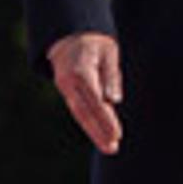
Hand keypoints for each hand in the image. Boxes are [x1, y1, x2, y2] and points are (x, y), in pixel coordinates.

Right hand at [48, 32, 123, 154]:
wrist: (69, 35)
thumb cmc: (95, 41)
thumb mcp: (108, 51)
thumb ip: (111, 75)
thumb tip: (114, 101)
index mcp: (80, 71)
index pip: (95, 100)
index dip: (106, 119)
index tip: (117, 134)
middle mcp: (68, 82)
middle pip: (85, 112)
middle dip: (99, 132)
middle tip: (112, 148)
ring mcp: (65, 88)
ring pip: (80, 114)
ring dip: (94, 132)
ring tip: (108, 147)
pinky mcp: (66, 92)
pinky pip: (78, 110)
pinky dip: (89, 123)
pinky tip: (100, 135)